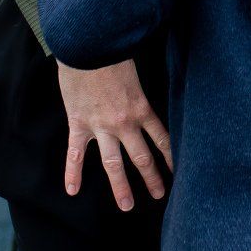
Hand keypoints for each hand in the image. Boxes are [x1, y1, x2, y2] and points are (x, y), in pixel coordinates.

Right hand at [57, 59, 172, 208]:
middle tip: (159, 195)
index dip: (170, 156)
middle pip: (141, 157)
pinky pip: (75, 153)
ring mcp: (101, 126)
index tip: (177, 172)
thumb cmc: (113, 51)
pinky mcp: (79, 123)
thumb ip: (141, 89)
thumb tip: (145, 92)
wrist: (88, 45)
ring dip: (120, 186)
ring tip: (127, 206)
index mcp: (142, 108)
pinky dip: (73, 173)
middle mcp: (124, 122)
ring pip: (113, 163)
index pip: (162, 138)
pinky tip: (73, 190)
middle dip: (152, 178)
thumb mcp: (136, 72)